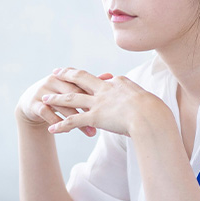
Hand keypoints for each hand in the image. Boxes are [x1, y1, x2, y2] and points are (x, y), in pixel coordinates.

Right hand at [16, 70, 112, 137]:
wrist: (32, 102)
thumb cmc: (59, 95)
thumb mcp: (73, 88)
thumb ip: (90, 83)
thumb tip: (110, 75)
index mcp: (66, 75)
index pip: (82, 84)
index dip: (96, 95)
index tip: (110, 107)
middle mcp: (54, 80)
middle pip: (73, 94)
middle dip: (88, 109)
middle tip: (103, 123)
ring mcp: (42, 91)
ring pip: (62, 106)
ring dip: (76, 121)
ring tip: (91, 133)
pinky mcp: (34, 103)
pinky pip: (47, 113)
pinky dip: (58, 122)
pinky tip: (67, 131)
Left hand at [42, 68, 168, 136]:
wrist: (151, 117)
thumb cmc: (155, 111)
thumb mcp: (148, 99)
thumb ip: (140, 97)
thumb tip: (143, 101)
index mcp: (118, 83)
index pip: (103, 80)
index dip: (94, 79)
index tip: (86, 78)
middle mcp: (105, 89)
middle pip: (81, 78)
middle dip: (67, 74)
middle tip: (56, 72)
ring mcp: (99, 102)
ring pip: (72, 97)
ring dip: (57, 98)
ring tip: (44, 98)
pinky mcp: (95, 117)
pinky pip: (73, 120)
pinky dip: (61, 124)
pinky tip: (51, 128)